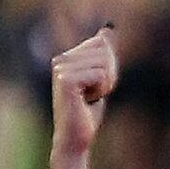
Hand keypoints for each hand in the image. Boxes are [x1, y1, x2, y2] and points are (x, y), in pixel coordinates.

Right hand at [50, 25, 117, 155]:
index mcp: (66, 57)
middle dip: (108, 74)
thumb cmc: (87, 113)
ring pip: (103, 64)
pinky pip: (100, 75)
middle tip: (93, 94)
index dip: (109, 66)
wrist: (76, 138)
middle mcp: (61, 60)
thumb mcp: (100, 79)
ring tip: (88, 99)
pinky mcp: (66, 80)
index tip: (96, 86)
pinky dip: (100, 90)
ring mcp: (61, 68)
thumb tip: (107, 30)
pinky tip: (86, 102)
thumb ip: (103, 56)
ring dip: (104, 85)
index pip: (101, 42)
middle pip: (103, 50)